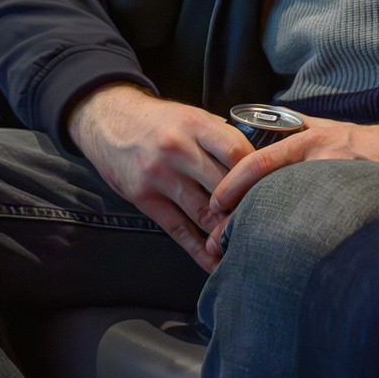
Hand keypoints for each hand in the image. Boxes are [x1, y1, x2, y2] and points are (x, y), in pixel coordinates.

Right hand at [66, 84, 251, 272]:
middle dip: (247, 206)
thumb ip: (220, 137)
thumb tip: (255, 163)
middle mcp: (178, 150)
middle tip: (265, 222)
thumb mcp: (190, 115)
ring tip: (245, 245)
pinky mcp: (145, 198)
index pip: (238, 152)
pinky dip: (200, 251)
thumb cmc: (157, 121)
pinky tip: (215, 262)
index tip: (269, 187)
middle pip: (225, 187)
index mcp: (195, 125)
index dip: (257, 173)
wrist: (108, 120)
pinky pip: (179, 230)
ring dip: (226, 232)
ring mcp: (160, 176)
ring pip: (205, 213)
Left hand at [202, 117, 378, 260]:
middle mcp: (321, 163)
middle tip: (218, 241)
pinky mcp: (353, 208)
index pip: (261, 162)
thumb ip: (294, 125)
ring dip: (265, 236)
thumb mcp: (325, 125)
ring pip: (293, 215)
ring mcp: (338, 187)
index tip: (216, 203)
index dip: (235, 183)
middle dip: (243, 220)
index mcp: (309, 142)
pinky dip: (299, 242)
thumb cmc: (360, 140)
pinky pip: (320, 227)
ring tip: (241, 256)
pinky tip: (283, 260)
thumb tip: (262, 120)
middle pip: (271, 195)